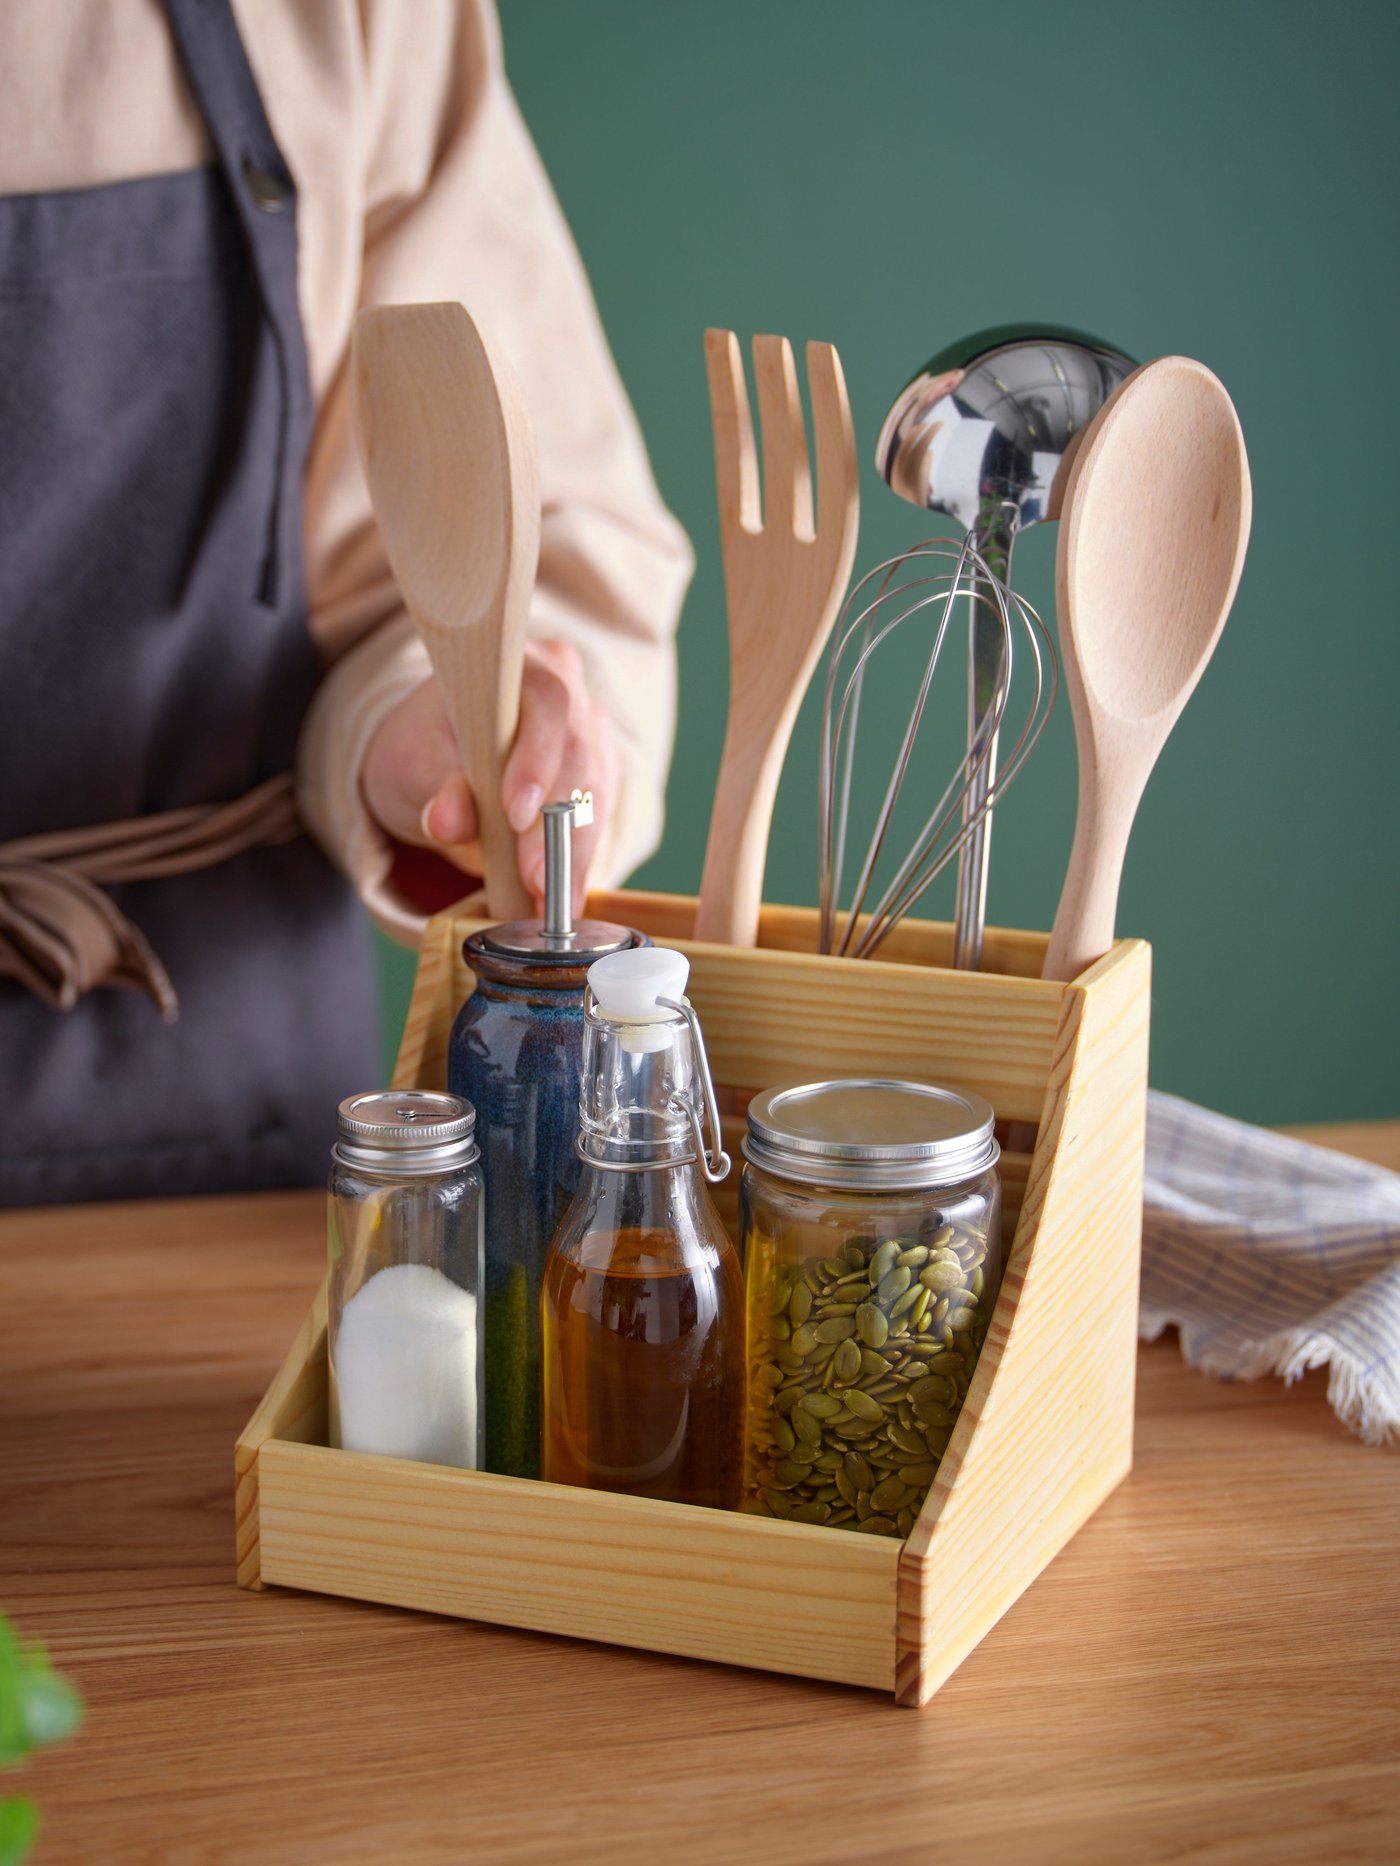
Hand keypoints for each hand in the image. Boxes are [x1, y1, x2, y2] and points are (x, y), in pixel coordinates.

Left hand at [360, 640, 618, 908]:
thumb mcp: (416, 762)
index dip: (536, 759)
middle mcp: (569, 691)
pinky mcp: (600, 776)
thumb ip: (437, 787)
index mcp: (521, 667)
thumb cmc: (428, 744)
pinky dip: (579, 862)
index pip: (546, 704)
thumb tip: (446, 820)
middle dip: (555, 828)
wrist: (441, 752)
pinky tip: (563, 897)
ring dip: (573, 856)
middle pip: (577, 757)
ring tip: (550, 905)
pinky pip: (598, 821)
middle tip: (534, 883)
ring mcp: (591, 733)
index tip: (515, 815)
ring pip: (596, 795)